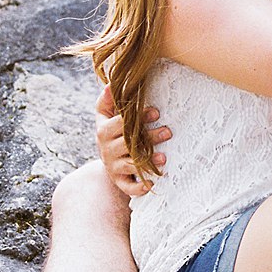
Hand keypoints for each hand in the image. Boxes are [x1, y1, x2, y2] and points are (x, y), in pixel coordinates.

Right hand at [95, 83, 170, 197]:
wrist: (108, 160)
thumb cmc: (112, 132)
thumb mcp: (106, 115)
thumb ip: (108, 100)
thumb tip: (111, 83)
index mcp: (103, 131)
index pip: (118, 124)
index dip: (137, 118)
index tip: (156, 112)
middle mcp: (107, 150)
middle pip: (127, 144)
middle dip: (149, 138)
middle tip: (168, 131)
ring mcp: (113, 167)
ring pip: (130, 165)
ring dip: (147, 162)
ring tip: (163, 158)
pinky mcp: (119, 182)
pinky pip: (128, 188)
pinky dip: (139, 188)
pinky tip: (152, 183)